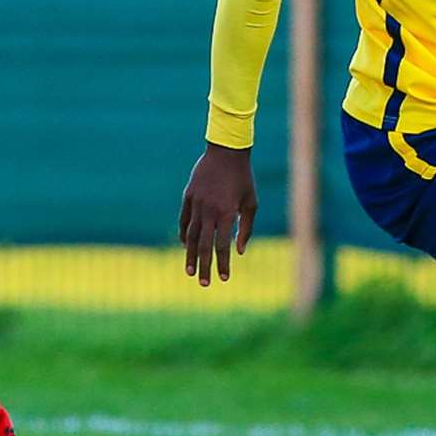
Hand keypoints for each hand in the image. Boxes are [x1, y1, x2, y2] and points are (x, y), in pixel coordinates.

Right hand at [179, 143, 257, 285]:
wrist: (226, 152)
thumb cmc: (243, 179)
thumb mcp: (251, 203)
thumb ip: (245, 228)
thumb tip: (239, 251)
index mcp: (226, 213)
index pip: (222, 245)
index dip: (223, 263)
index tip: (224, 278)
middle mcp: (208, 210)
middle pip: (204, 245)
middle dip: (204, 266)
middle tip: (204, 283)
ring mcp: (196, 203)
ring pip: (190, 235)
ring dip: (190, 255)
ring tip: (190, 271)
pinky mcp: (188, 197)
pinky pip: (184, 221)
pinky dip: (185, 235)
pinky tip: (186, 246)